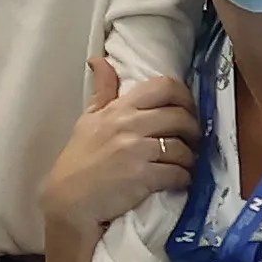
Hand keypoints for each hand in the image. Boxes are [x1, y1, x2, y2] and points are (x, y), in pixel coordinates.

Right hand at [42, 57, 197, 247]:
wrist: (68, 201)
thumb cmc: (78, 160)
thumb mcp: (87, 120)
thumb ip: (102, 90)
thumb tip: (99, 60)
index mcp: (118, 109)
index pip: (162, 87)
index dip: (184, 96)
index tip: (187, 109)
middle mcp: (129, 125)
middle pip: (179, 116)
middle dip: (193, 129)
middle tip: (192, 139)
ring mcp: (137, 151)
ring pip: (182, 147)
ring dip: (190, 157)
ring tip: (185, 162)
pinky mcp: (143, 178)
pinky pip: (178, 173)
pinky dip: (185, 177)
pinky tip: (180, 180)